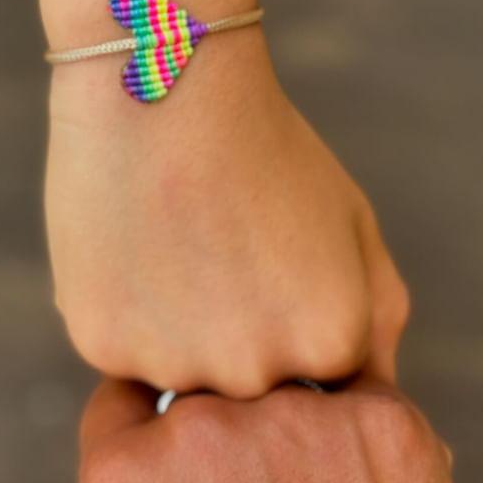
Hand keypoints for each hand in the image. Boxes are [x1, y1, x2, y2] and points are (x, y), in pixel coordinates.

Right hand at [45, 30, 408, 395]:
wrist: (164, 84)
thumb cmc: (269, 153)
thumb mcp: (353, 227)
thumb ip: (378, 318)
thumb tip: (377, 393)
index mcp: (330, 346)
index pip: (322, 389)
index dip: (295, 327)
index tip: (274, 271)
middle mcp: (258, 373)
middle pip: (252, 397)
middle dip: (241, 342)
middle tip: (221, 257)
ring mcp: (178, 366)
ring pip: (186, 384)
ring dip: (184, 340)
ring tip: (179, 254)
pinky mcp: (104, 349)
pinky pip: (126, 360)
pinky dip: (131, 321)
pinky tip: (136, 256)